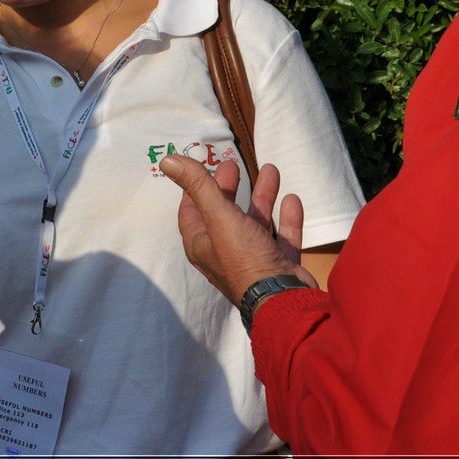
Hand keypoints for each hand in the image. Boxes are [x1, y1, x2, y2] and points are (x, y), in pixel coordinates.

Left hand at [160, 157, 316, 303]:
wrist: (282, 299)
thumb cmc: (244, 259)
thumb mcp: (219, 216)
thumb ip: (198, 185)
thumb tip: (167, 159)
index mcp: (203, 245)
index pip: (190, 212)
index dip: (193, 189)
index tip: (199, 168)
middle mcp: (225, 253)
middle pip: (223, 214)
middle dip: (228, 188)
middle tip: (234, 165)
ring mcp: (254, 260)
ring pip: (255, 222)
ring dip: (262, 197)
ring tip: (271, 170)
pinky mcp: (279, 265)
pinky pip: (282, 237)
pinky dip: (286, 218)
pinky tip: (292, 199)